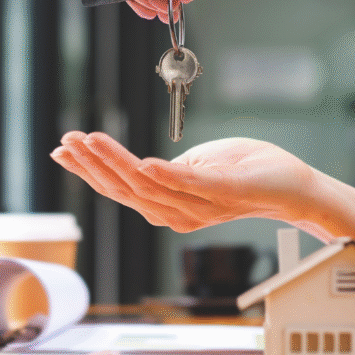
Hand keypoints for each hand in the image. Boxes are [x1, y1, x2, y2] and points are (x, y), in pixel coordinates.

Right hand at [50, 132, 317, 231]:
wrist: (293, 185)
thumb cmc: (244, 172)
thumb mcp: (194, 166)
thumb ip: (165, 171)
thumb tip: (137, 163)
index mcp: (168, 204)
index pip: (118, 188)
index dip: (87, 171)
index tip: (61, 149)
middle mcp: (178, 213)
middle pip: (124, 191)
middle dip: (92, 165)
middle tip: (67, 141)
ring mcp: (202, 206)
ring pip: (148, 188)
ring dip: (117, 164)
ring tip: (91, 141)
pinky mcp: (226, 194)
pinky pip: (190, 187)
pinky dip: (165, 176)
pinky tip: (143, 163)